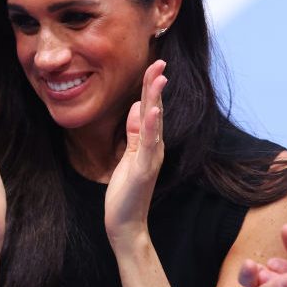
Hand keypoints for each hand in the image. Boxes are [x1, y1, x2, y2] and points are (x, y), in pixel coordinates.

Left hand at [104, 59, 167, 244]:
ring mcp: (150, 158)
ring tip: (158, 78)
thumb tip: (139, 106)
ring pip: (155, 124)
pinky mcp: (143, 169)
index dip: (151, 87)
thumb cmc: (126, 192)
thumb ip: (134, 132)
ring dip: (156, 100)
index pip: (151, 109)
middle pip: (156, 110)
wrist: (126, 224)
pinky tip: (151, 110)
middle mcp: (155, 147)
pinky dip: (151, 126)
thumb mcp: (128, 156)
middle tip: (160, 62)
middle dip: (156, 86)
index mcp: (149, 143)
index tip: (154, 64)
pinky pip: (148, 144)